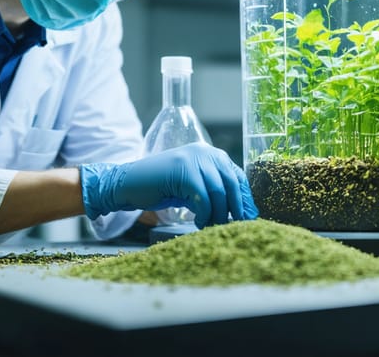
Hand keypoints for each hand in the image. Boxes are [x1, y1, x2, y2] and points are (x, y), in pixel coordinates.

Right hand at [81, 142, 258, 228]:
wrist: (128, 183)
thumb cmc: (160, 187)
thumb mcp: (192, 186)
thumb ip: (212, 191)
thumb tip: (240, 211)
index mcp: (210, 153)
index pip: (237, 176)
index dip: (245, 198)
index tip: (249, 216)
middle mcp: (205, 152)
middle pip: (231, 184)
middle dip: (236, 209)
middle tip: (236, 226)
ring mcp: (193, 159)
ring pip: (219, 192)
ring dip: (218, 215)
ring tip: (212, 227)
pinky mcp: (184, 171)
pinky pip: (204, 197)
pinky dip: (204, 214)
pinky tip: (198, 222)